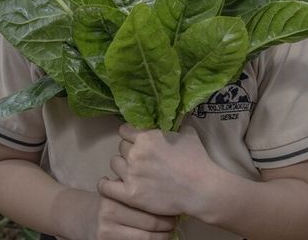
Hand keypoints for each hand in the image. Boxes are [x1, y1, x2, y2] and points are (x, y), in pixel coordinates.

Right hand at [86, 193, 175, 239]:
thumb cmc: (109, 201)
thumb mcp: (118, 190)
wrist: (83, 217)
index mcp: (114, 196)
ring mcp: (107, 233)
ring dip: (162, 237)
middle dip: (168, 225)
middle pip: (150, 223)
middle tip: (174, 222)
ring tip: (168, 232)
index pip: (149, 206)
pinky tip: (156, 239)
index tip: (174, 209)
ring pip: (146, 239)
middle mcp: (109, 214)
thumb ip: (136, 191)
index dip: (166, 210)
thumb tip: (170, 198)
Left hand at [97, 123, 218, 216]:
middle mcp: (135, 153)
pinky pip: (106, 187)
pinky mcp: (130, 194)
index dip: (131, 135)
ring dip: (122, 166)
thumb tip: (173, 113)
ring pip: (114, 163)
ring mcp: (131, 174)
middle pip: (121, 147)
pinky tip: (110, 184)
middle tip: (141, 159)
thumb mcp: (187, 133)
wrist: (202, 189)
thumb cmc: (197, 160)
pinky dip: (105, 184)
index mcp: (146, 136)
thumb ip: (175, 123)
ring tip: (133, 172)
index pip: (124, 130)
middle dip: (129, 151)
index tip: (137, 141)